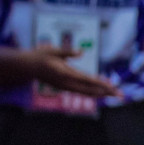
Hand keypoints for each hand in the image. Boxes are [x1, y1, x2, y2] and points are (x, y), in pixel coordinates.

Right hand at [4, 45, 121, 98]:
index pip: (85, 79)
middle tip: (119, 95)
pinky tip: (98, 92)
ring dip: (99, 93)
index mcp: (63, 72)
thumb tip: (81, 51)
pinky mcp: (62, 87)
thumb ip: (67, 51)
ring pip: (84, 92)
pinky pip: (79, 92)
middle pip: (88, 89)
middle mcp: (65, 82)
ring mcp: (63, 86)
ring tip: (112, 94)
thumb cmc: (39, 56)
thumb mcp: (52, 50)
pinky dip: (90, 92)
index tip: (111, 86)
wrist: (26, 67)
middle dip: (104, 92)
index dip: (99, 83)